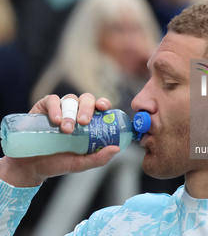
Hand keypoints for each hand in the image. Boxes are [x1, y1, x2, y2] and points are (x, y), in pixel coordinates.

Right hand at [0, 93, 120, 186]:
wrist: (31, 166)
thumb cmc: (58, 163)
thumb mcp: (80, 163)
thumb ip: (99, 158)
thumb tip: (116, 149)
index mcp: (89, 123)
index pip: (100, 107)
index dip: (103, 103)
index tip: (104, 107)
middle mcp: (76, 112)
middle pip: (87, 99)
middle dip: (87, 108)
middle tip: (84, 122)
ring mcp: (60, 109)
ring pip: (71, 99)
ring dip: (71, 112)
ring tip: (67, 129)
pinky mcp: (44, 107)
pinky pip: (52, 100)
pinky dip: (55, 108)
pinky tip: (56, 120)